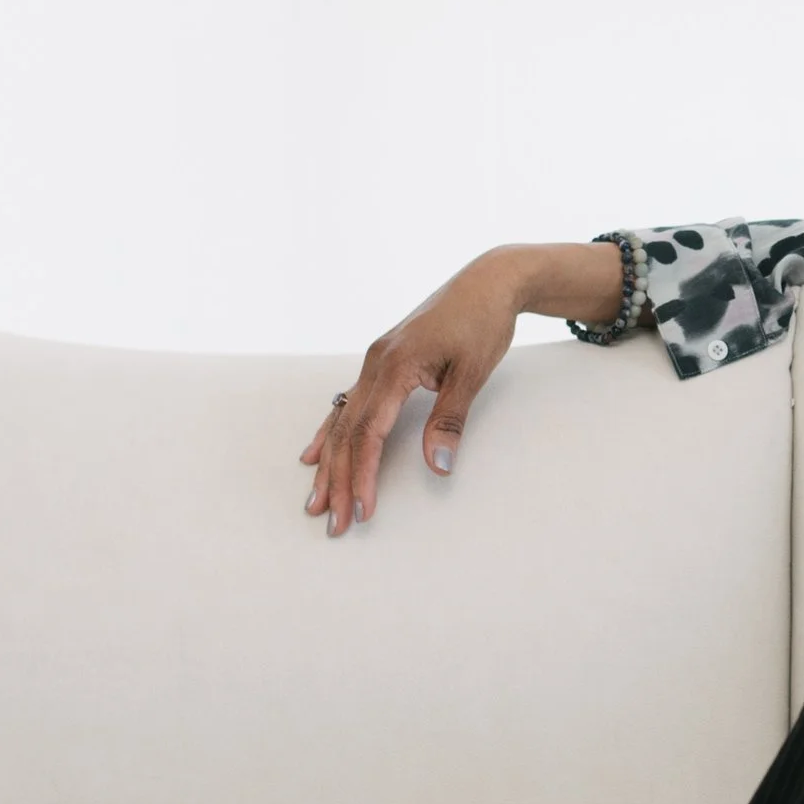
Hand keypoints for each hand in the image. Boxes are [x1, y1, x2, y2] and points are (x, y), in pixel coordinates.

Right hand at [302, 241, 623, 530]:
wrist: (487, 281)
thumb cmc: (483, 322)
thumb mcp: (472, 373)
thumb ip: (450, 420)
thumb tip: (437, 468)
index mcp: (396, 366)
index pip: (370, 433)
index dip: (363, 475)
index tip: (362, 509)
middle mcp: (375, 363)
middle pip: (347, 432)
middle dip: (338, 481)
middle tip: (333, 522)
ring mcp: (374, 361)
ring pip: (342, 420)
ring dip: (329, 463)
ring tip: (316, 499)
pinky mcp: (380, 361)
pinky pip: (347, 402)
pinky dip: (331, 431)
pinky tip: (315, 454)